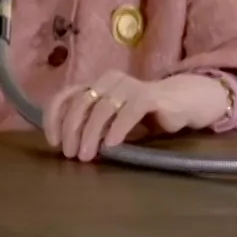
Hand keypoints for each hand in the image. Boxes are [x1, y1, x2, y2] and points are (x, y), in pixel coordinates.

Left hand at [44, 71, 168, 161]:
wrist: (182, 103)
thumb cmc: (142, 114)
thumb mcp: (111, 119)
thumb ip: (92, 124)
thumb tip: (68, 145)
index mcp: (95, 84)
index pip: (65, 96)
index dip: (54, 118)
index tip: (54, 142)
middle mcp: (108, 80)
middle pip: (80, 103)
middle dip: (71, 130)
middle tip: (70, 154)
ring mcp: (128, 85)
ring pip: (102, 108)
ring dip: (90, 134)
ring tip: (86, 156)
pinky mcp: (148, 96)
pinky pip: (128, 113)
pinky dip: (116, 129)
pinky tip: (110, 146)